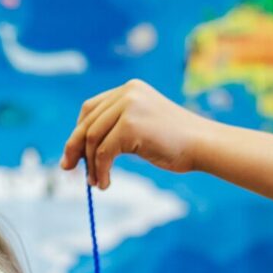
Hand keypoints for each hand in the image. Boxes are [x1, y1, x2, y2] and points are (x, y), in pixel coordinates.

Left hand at [62, 80, 216, 188]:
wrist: (203, 145)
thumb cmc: (177, 143)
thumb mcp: (144, 127)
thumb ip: (118, 128)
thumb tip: (85, 150)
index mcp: (130, 89)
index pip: (91, 109)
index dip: (78, 132)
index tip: (73, 154)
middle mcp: (127, 93)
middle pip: (87, 122)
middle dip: (75, 148)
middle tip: (69, 170)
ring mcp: (129, 106)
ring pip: (93, 139)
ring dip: (91, 164)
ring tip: (95, 182)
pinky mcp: (130, 125)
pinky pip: (104, 151)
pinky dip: (100, 170)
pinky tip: (105, 183)